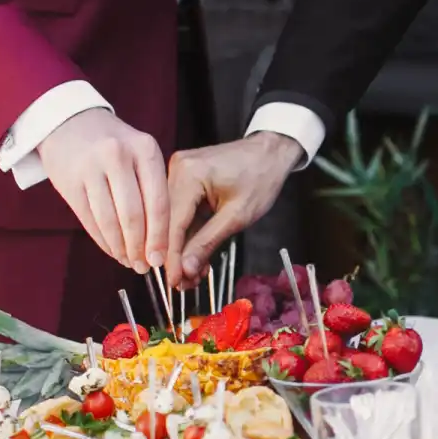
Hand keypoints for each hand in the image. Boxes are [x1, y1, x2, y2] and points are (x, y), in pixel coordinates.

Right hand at [37, 109, 169, 272]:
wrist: (69, 121)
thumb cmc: (115, 145)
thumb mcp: (140, 154)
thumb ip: (152, 189)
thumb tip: (161, 240)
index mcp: (145, 149)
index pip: (159, 201)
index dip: (160, 236)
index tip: (161, 259)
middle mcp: (118, 156)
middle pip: (133, 215)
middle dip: (140, 247)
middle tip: (143, 266)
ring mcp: (90, 167)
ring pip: (109, 220)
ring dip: (120, 248)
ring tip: (128, 261)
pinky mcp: (69, 181)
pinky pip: (89, 219)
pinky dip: (102, 240)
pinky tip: (112, 249)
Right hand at [165, 132, 303, 287]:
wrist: (269, 153)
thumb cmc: (260, 178)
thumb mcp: (237, 217)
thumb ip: (208, 243)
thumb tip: (185, 270)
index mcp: (188, 174)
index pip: (171, 224)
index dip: (172, 258)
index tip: (174, 282)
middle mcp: (175, 169)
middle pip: (168, 223)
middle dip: (177, 257)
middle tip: (185, 285)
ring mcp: (177, 173)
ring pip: (173, 221)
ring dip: (183, 250)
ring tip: (193, 276)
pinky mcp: (183, 180)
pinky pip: (180, 213)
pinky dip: (188, 235)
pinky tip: (195, 257)